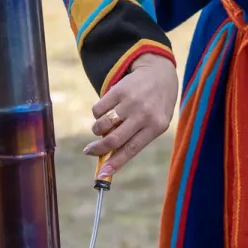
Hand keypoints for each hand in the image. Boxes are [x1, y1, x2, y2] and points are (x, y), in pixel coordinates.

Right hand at [83, 54, 176, 177]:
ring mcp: (130, 101)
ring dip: (96, 130)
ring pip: (102, 124)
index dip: (115, 163)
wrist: (159, 73)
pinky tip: (105, 111)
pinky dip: (97, 114)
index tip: (102, 174)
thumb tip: (109, 157)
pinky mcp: (118, 90)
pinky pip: (98, 109)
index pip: (132, 149)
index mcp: (156, 126)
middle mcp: (144, 114)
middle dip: (98, 149)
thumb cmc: (156, 105)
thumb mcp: (156, 122)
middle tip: (89, 151)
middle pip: (114, 139)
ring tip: (100, 128)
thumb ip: (136, 138)